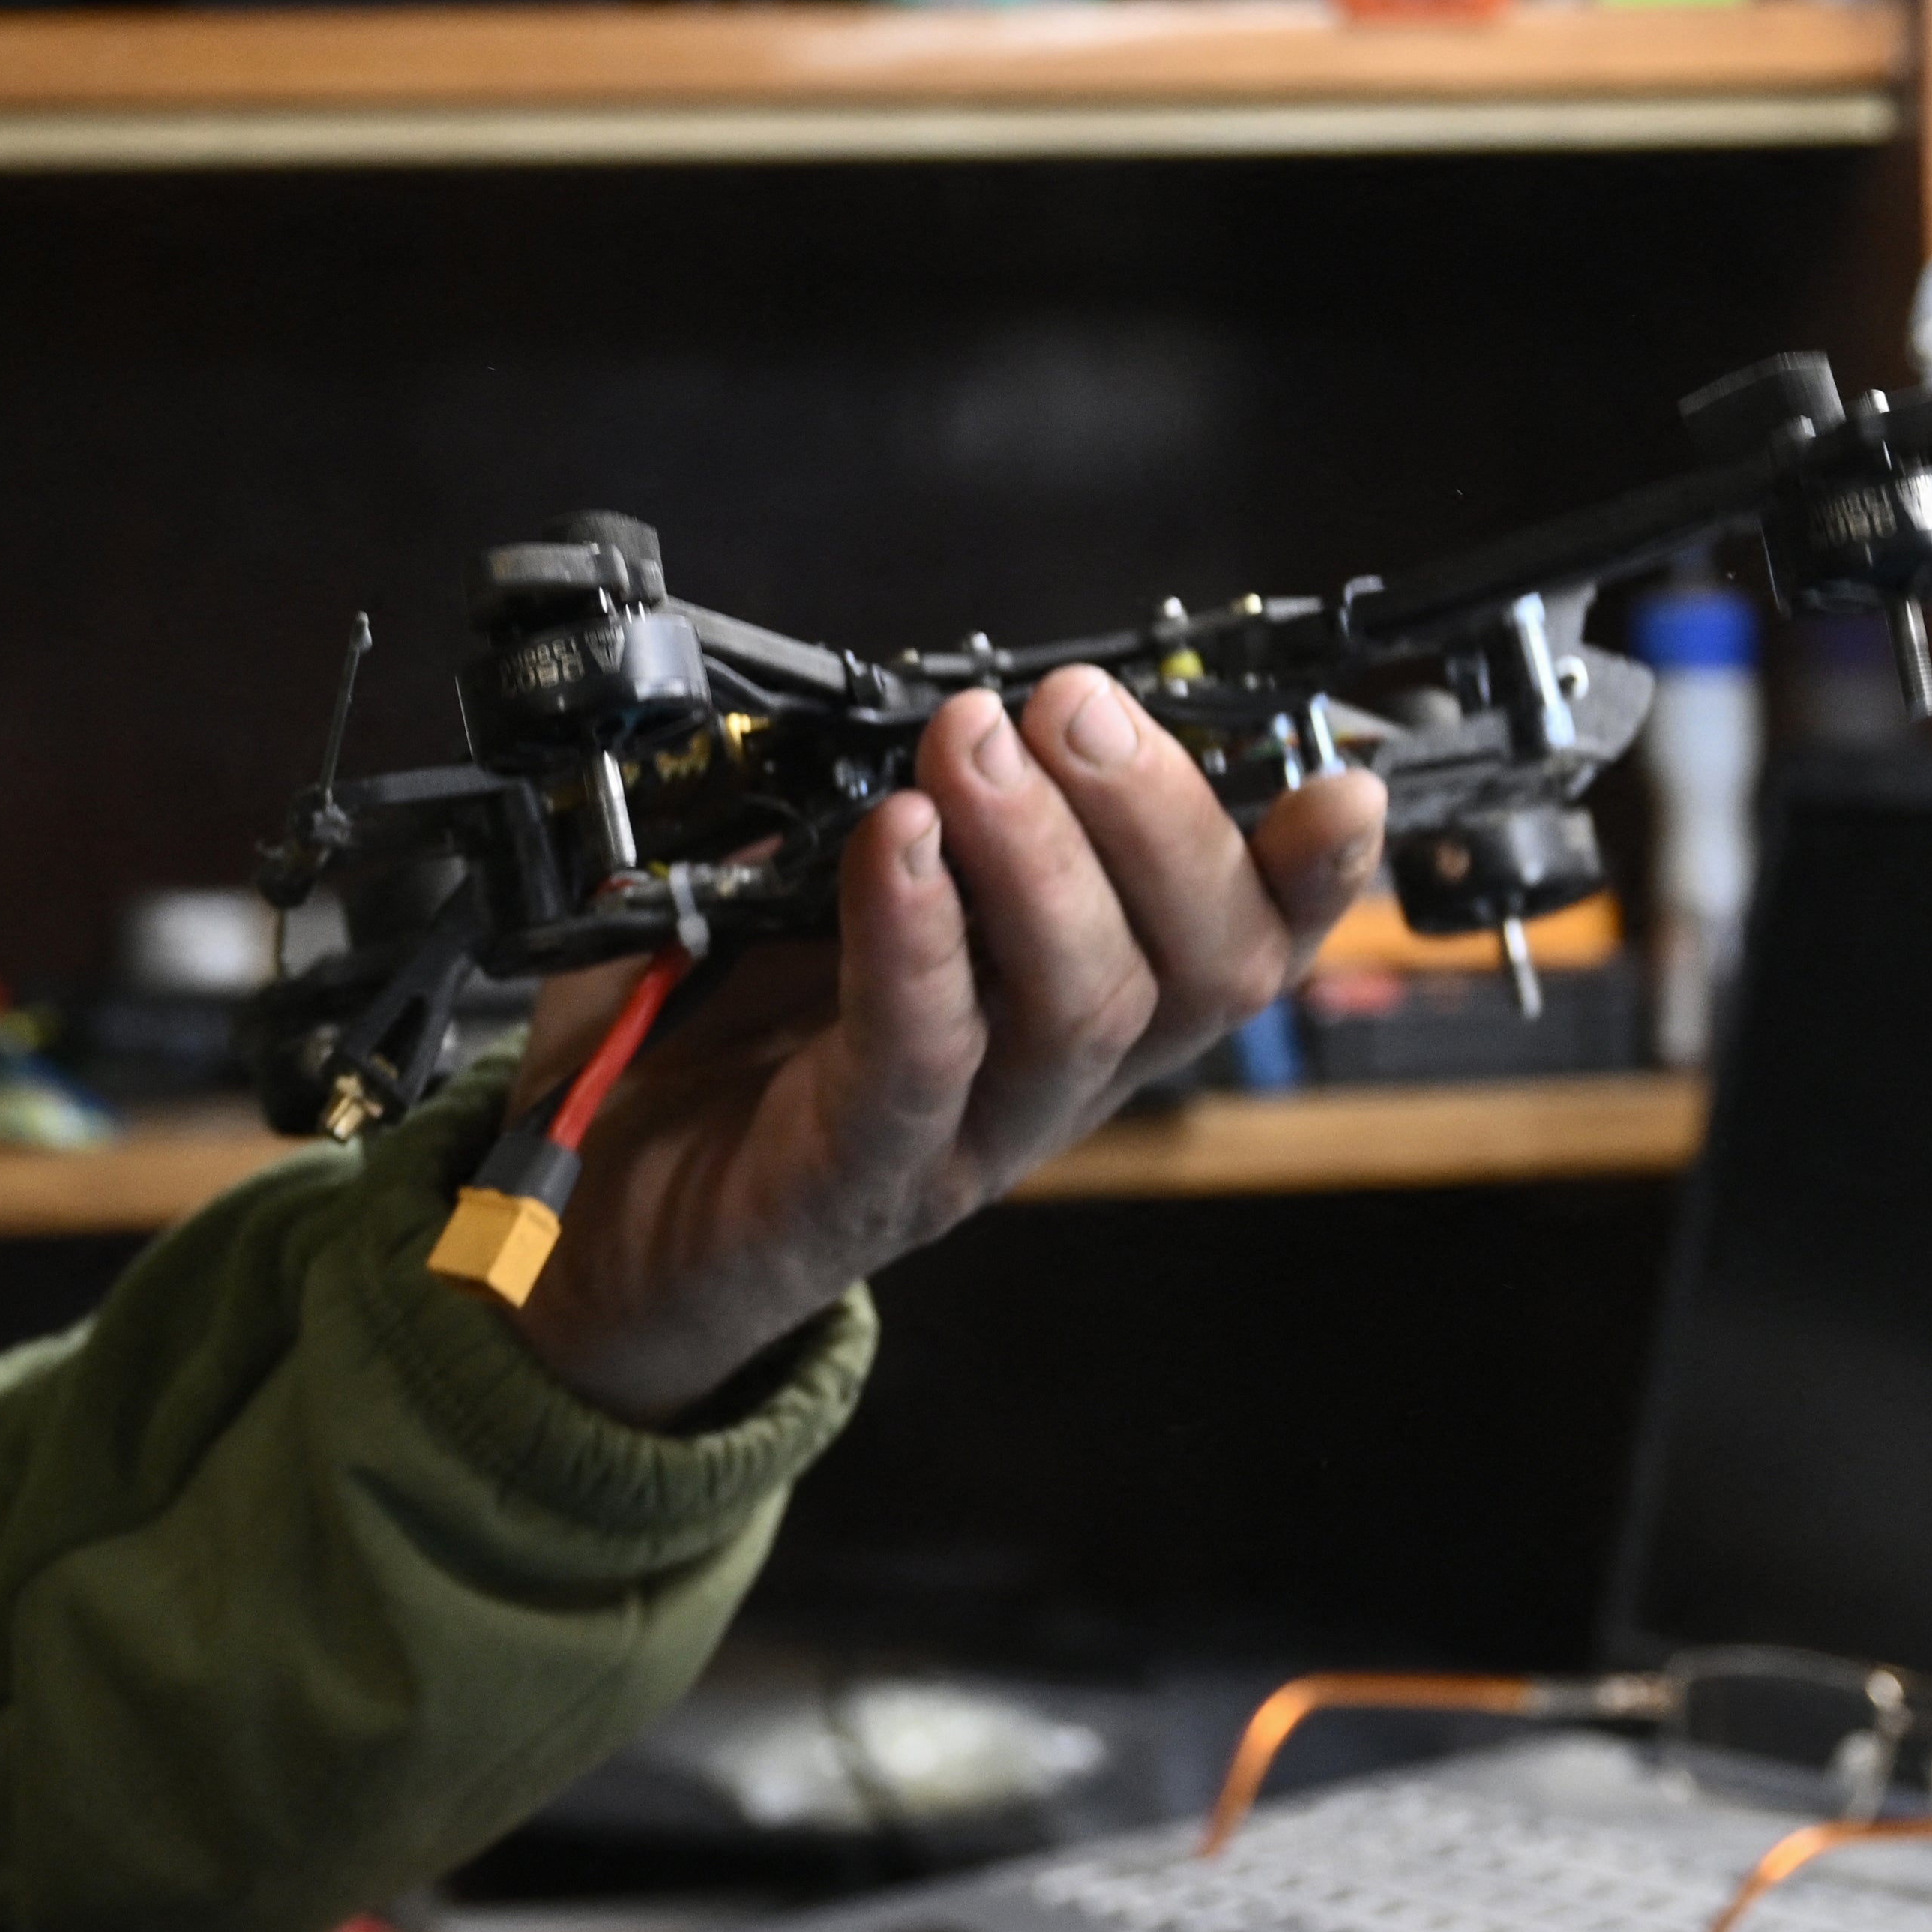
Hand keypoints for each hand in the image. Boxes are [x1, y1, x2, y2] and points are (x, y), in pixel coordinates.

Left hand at [498, 667, 1384, 1424]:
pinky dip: (918, 938)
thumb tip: (893, 701)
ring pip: (1084, 1007)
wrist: (591, 1230)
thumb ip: (863, 804)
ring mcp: (965, 1141)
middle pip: (1196, 968)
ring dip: (1040, 853)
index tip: (1340, 781)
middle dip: (1158, 813)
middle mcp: (1049, 1082)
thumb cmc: (711, 1048)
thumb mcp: (802, 895)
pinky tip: (896, 843)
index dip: (1306, 874)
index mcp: (1067, 1005)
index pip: (1234, 942)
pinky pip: (919, 1055)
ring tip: (974, 741)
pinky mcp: (858, 1177)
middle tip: (1071, 703)